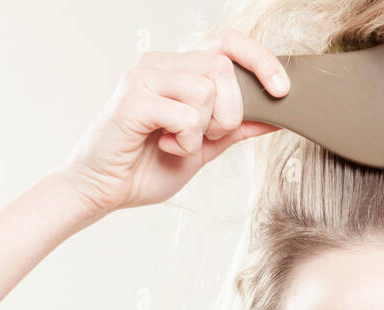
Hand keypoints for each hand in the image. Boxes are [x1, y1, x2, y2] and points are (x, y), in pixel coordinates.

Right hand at [56, 29, 289, 217]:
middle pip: (224, 67)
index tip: (282, 91)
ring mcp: (144, 76)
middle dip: (229, 112)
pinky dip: (185, 140)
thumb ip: (234, 128)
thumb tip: (273, 115)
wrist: (101, 191)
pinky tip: (163, 146)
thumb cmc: (144, 168)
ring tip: (175, 144)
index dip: (260, 60)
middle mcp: (160, 64)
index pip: (228, 43)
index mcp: (177, 69)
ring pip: (207, 89)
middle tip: (204, 137)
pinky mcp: (134, 98)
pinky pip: (186, 114)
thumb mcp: (202, 148)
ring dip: (202, 131)